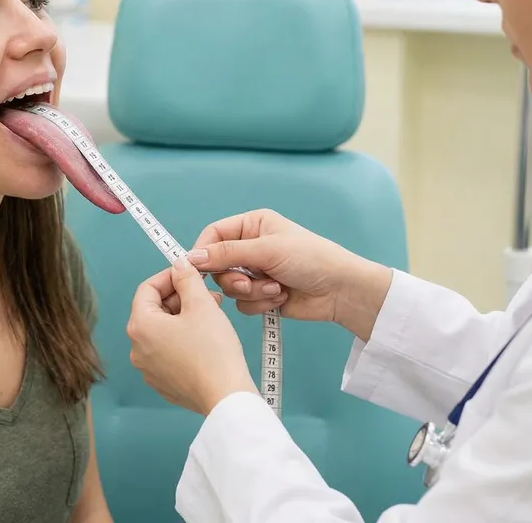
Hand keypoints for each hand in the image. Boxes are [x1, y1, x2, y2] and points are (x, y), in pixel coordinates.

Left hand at [126, 257, 259, 415]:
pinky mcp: (163, 383)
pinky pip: (168, 351)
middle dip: (181, 297)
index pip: (148, 288)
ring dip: (184, 316)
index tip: (190, 272)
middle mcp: (137, 349)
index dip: (170, 275)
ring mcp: (148, 369)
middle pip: (154, 310)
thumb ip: (187, 278)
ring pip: (163, 330)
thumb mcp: (201, 303)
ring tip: (211, 313)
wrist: (226, 396)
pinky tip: (207, 337)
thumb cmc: (212, 349)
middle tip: (207, 294)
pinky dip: (184, 338)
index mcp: (140, 326)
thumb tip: (179, 264)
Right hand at [188, 209, 392, 341]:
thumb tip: (191, 257)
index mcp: (252, 225)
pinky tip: (281, 298)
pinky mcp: (263, 295)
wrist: (340, 290)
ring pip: (231, 288)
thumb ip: (227, 254)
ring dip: (252, 292)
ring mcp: (257, 272)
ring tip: (276, 289)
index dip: (203, 253)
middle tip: (249, 283)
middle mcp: (251, 247)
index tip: (197, 271)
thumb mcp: (266, 250)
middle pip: (218, 266)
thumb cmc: (310, 258)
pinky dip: (260, 303)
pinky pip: (244, 304)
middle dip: (234, 279)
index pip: (214, 235)